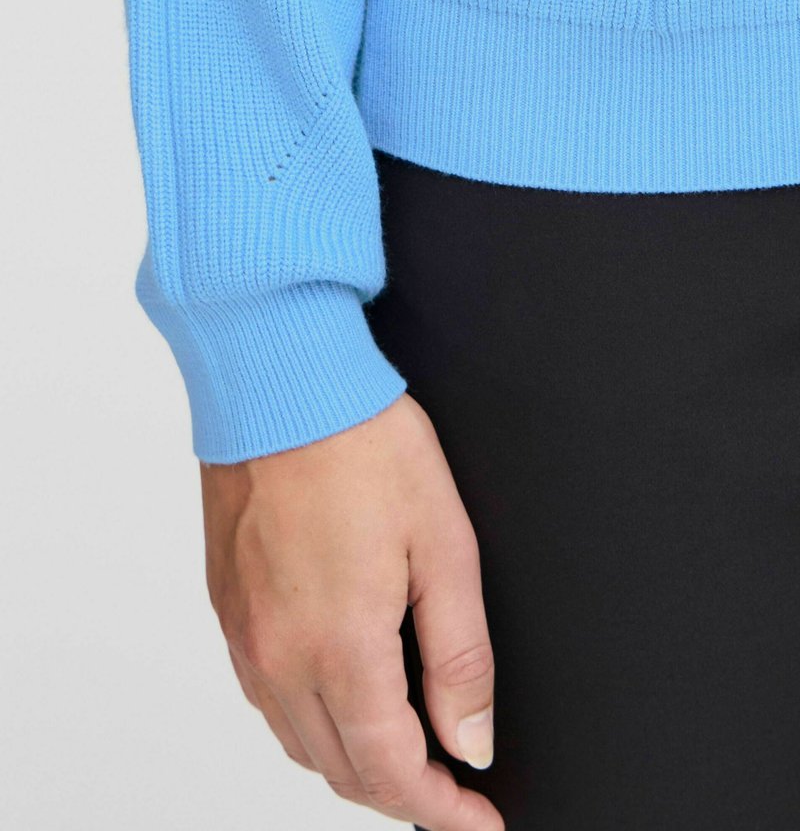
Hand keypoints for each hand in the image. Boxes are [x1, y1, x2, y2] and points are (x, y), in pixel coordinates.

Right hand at [199, 390, 503, 830]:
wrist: (280, 381)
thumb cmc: (362, 444)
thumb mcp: (443, 544)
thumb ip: (459, 654)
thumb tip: (471, 739)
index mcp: (337, 644)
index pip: (391, 771)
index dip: (440, 811)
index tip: (476, 821)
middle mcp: (277, 653)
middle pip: (340, 769)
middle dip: (401, 792)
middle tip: (450, 785)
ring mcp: (243, 632)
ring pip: (297, 741)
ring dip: (352, 761)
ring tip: (404, 747)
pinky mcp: (226, 605)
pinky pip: (265, 696)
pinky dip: (309, 720)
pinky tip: (341, 693)